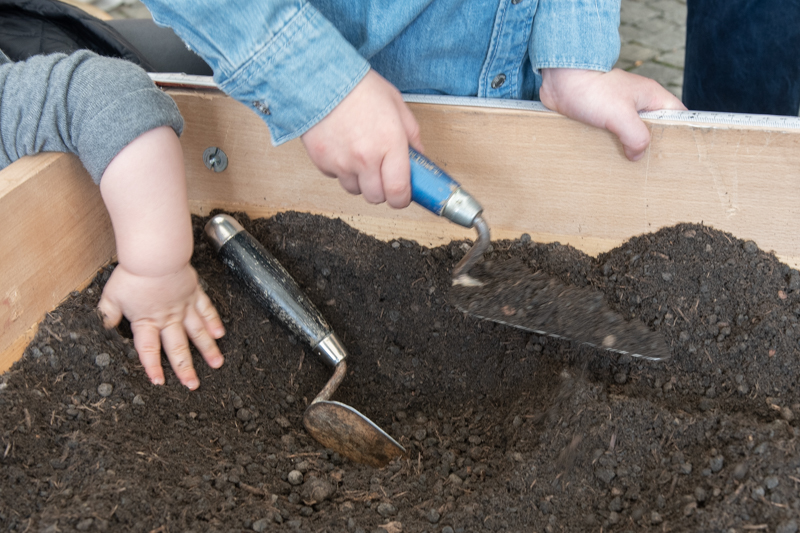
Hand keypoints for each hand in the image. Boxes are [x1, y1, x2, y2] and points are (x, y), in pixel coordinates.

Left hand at [98, 263, 224, 389]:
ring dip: (207, 349)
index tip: (159, 381)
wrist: (155, 257)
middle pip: (177, 348)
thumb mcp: (111, 296)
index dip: (153, 367)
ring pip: (197, 333)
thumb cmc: (134, 274)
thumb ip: (108, 314)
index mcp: (147, 321)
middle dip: (186, 368)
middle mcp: (168, 318)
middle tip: (193, 384)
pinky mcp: (194, 293)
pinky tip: (220, 333)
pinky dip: (213, 323)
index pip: (149, 350)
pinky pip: (206, 310)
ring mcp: (184, 307)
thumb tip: (103, 326)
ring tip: (216, 363)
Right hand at [301, 69, 423, 207]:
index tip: (403, 196)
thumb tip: (419, 157)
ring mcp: (341, 162)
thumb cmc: (359, 88)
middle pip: (376, 197)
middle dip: (381, 190)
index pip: (399, 191)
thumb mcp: (396, 105)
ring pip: (354, 189)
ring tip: (360, 157)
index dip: (402, 199)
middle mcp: (365, 157)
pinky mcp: (322, 161)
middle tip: (382, 174)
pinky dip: (341, 169)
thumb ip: (412, 135)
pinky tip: (343, 148)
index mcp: (390, 144)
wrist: (321, 79)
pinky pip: (335, 177)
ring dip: (360, 180)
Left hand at [539, 68, 686, 160]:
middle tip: (649, 166)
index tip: (675, 155)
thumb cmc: (591, 90)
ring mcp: (619, 110)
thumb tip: (638, 154)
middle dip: (651, 146)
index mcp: (651, 96)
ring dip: (627, 148)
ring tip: (627, 167)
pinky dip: (611, 145)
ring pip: (631, 134)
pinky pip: (612, 135)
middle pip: (654, 129)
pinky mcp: (602, 117)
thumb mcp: (620, 115)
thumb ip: (636, 136)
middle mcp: (638, 102)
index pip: (678, 116)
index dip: (679, 134)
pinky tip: (607, 158)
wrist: (560, 81)